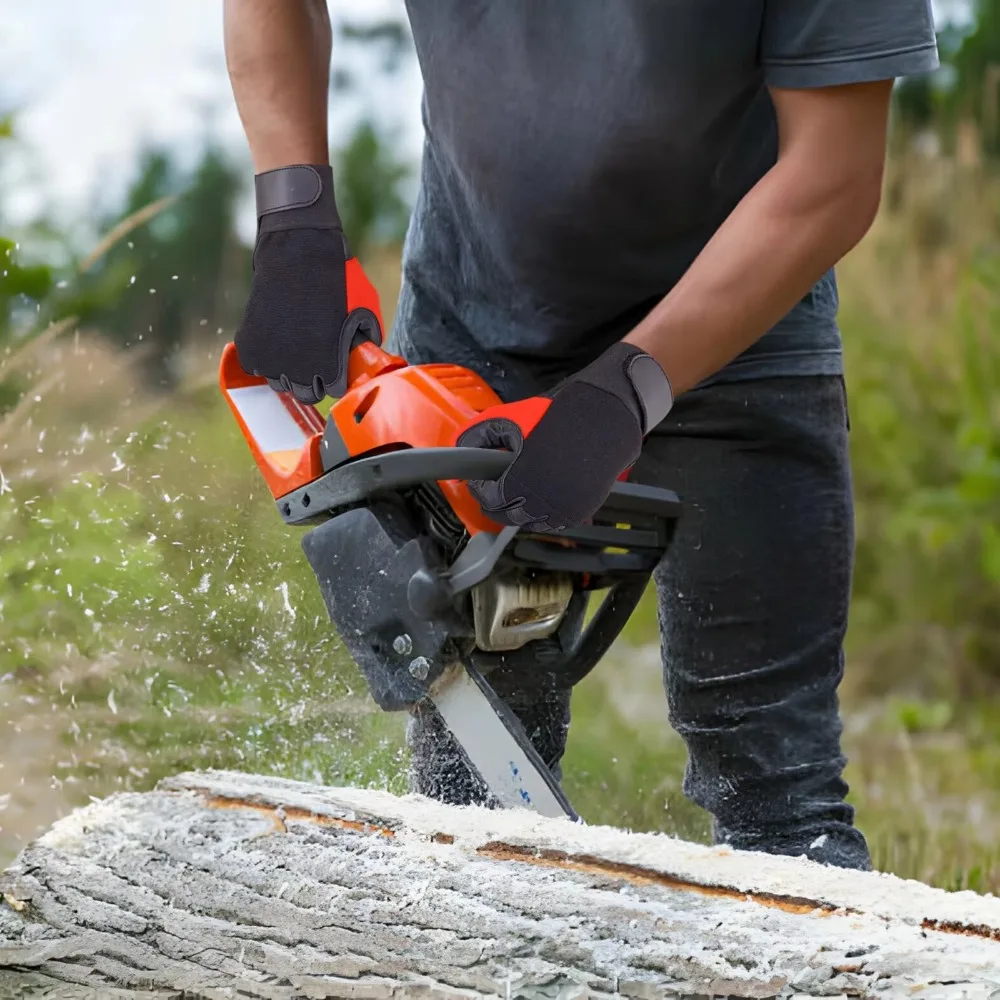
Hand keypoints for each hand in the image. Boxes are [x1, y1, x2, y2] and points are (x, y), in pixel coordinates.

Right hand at [234, 163, 380, 402]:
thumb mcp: (366, 312)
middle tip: (314, 358)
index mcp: (331, 368)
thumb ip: (365, 341)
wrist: (299, 249)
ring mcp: (273, 360)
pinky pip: (256, 365)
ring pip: (279, 381)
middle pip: (305, 395)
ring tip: (295, 344)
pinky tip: (276, 337)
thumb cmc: (337, 278)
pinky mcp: (250, 345)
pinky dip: (264, 355)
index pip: (333, 393)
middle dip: (312, 380)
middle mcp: (300, 371)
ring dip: (287, 369)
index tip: (333, 366)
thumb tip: (364, 358)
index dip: (334, 379)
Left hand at [456, 343, 672, 531]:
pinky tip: (538, 495)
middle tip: (494, 486)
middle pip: (507, 515)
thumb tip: (460, 458)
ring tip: (516, 489)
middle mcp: (544, 501)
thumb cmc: (556, 414)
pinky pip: (552, 523)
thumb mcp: (508, 418)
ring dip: (518, 509)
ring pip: (529, 523)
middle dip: (496, 501)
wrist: (605, 414)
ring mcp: (565, 509)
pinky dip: (541, 514)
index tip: (480, 479)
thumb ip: (477, 438)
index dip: (481, 489)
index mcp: (523, 479)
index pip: (490, 499)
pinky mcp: (581, 511)